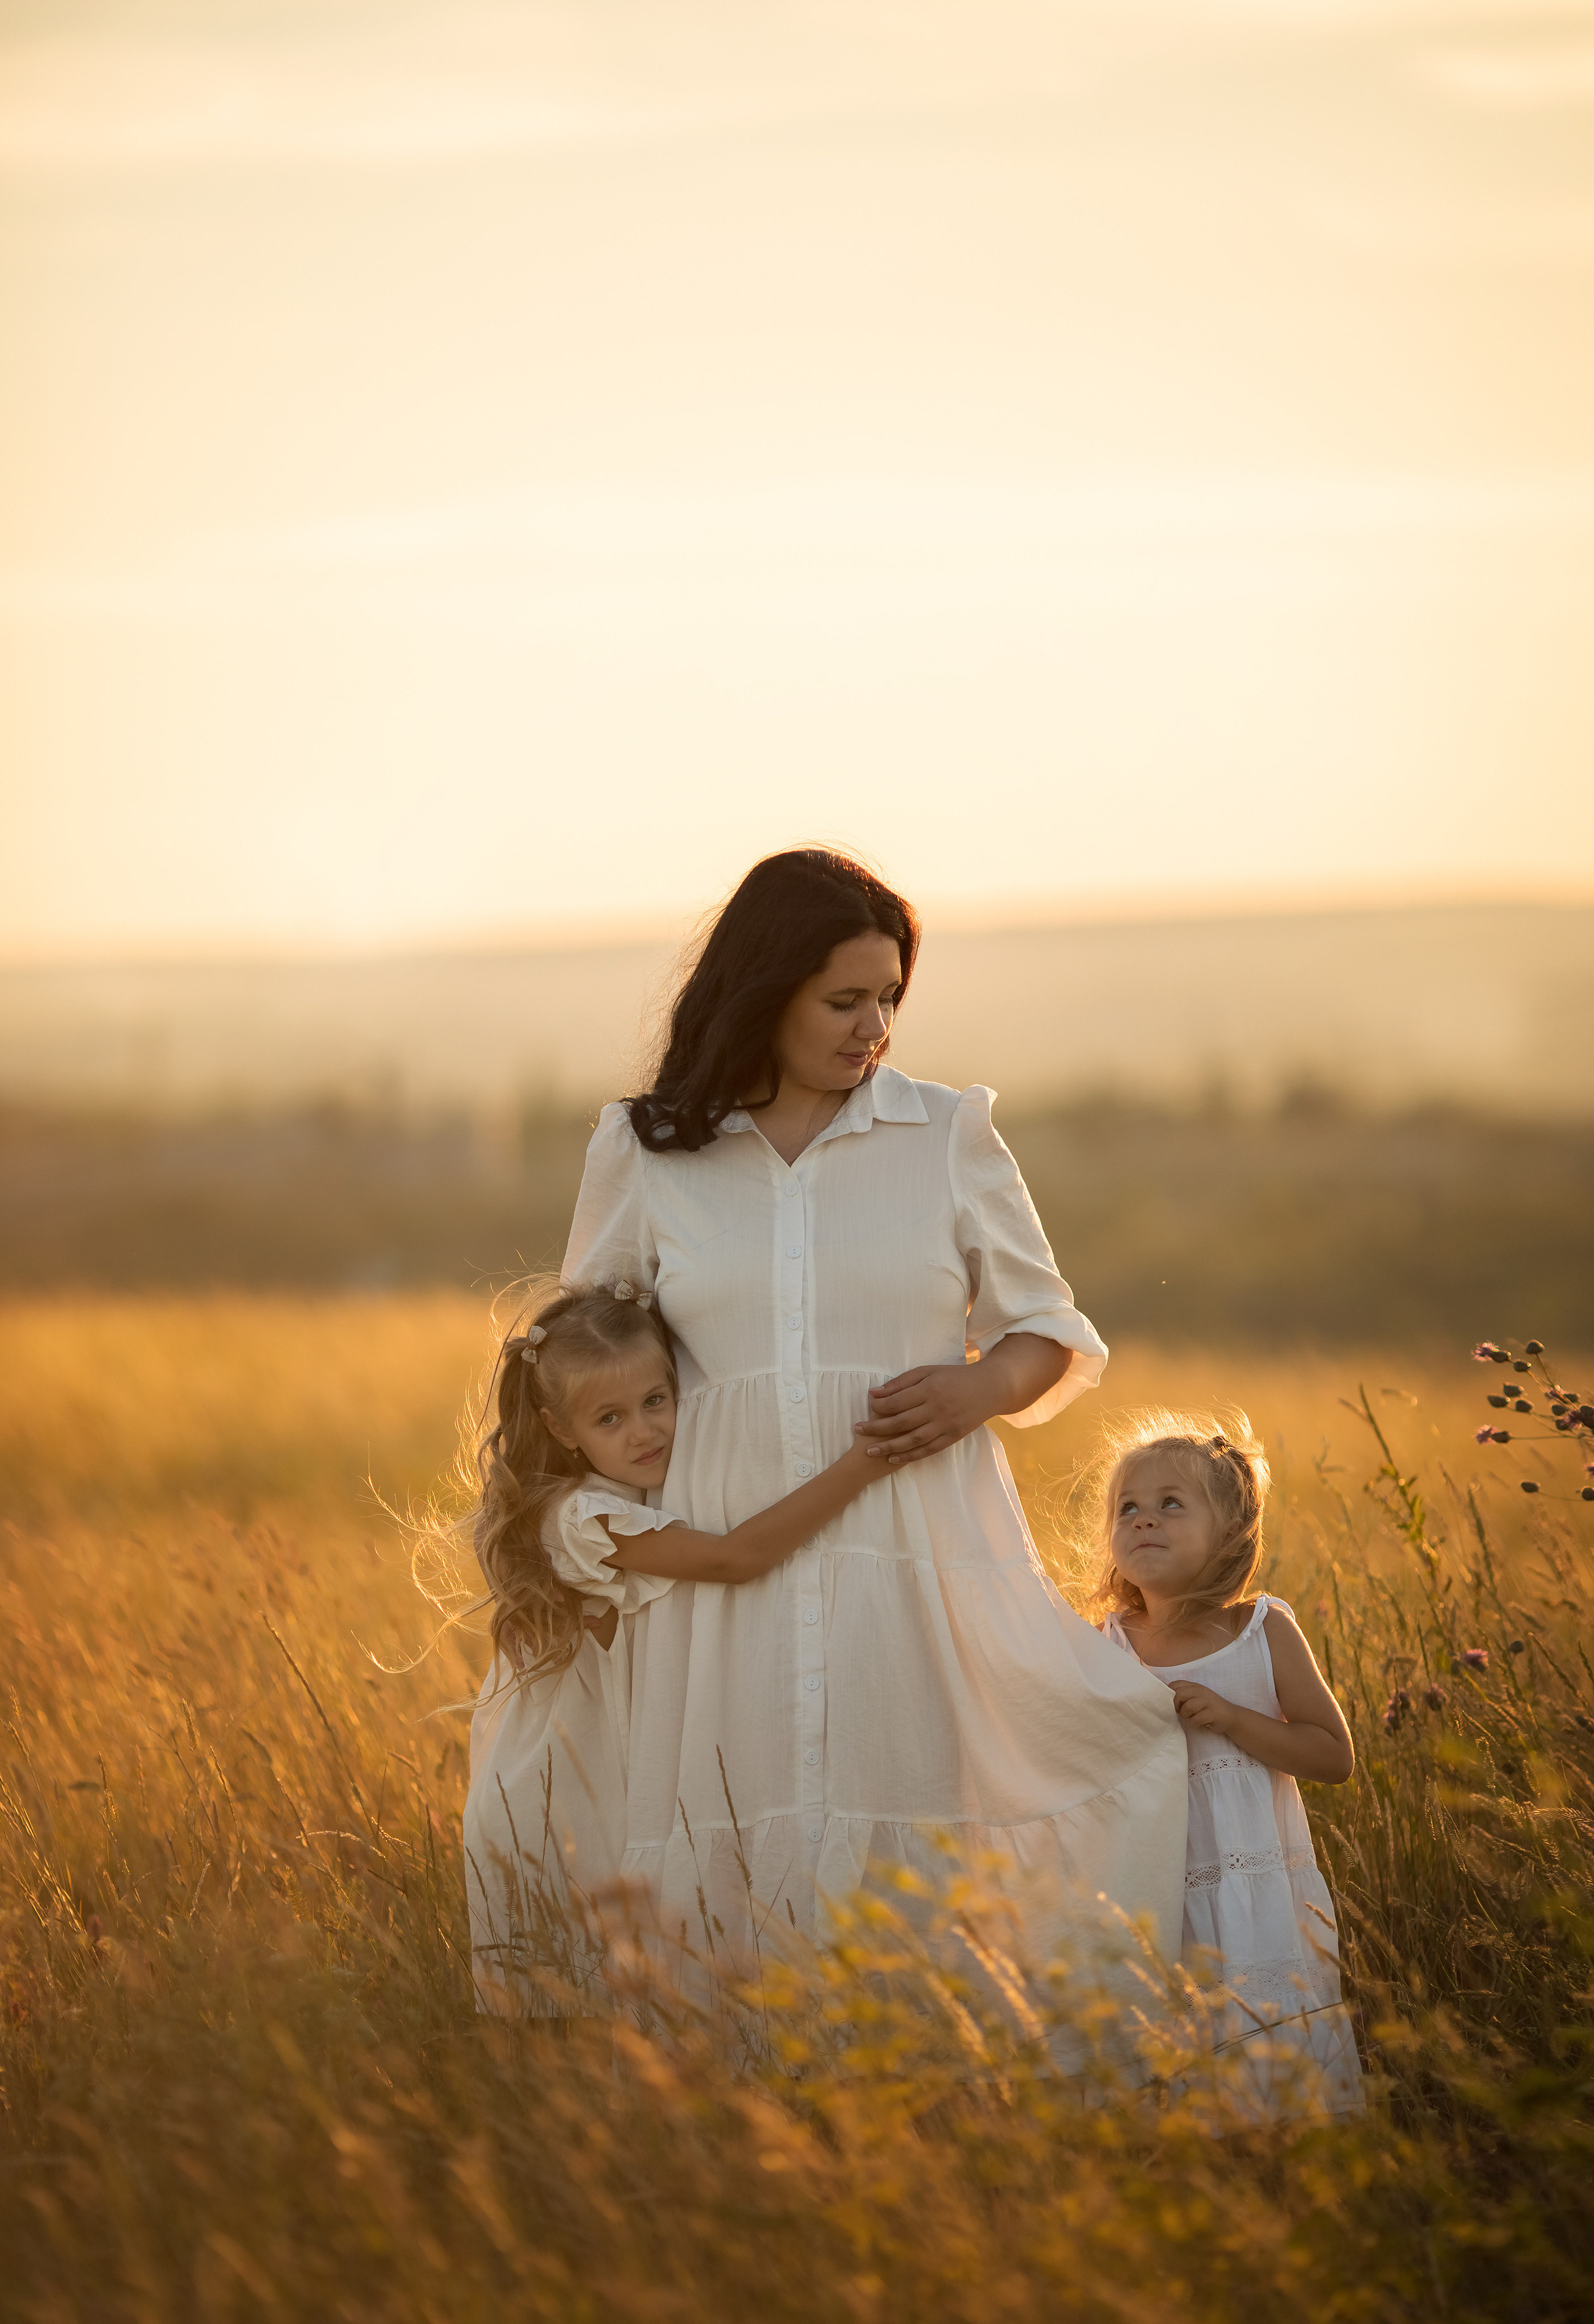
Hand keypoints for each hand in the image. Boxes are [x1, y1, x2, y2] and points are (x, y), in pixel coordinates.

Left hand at [853, 1363, 993, 1466]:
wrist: (989, 1388)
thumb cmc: (954, 1376)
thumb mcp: (928, 1371)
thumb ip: (902, 1382)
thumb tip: (875, 1393)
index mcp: (930, 1389)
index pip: (897, 1402)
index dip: (879, 1407)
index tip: (867, 1408)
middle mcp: (937, 1409)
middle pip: (901, 1423)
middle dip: (876, 1428)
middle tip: (857, 1431)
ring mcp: (946, 1425)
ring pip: (912, 1440)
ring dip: (889, 1447)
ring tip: (870, 1451)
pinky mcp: (953, 1437)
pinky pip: (928, 1450)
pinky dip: (910, 1456)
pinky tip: (894, 1458)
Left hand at [1168, 1680, 1238, 1736]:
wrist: (1231, 1716)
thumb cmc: (1209, 1708)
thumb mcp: (1197, 1697)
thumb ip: (1184, 1695)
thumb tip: (1164, 1698)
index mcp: (1195, 1686)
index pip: (1175, 1684)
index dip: (1170, 1695)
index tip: (1175, 1704)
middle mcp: (1201, 1691)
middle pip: (1179, 1694)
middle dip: (1176, 1705)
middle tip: (1180, 1712)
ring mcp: (1208, 1701)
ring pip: (1187, 1707)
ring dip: (1185, 1715)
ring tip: (1191, 1717)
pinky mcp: (1213, 1713)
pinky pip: (1196, 1719)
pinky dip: (1194, 1724)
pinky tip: (1198, 1723)